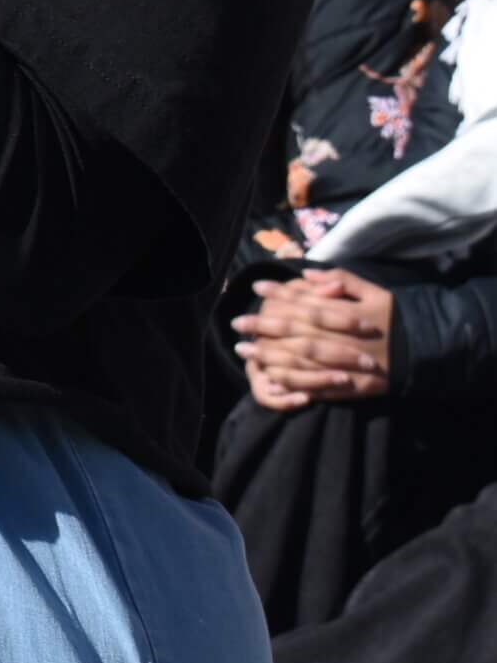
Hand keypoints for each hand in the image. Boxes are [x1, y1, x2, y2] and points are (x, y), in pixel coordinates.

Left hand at [233, 268, 393, 411]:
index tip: (255, 288)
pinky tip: (271, 380)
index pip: (307, 303)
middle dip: (265, 328)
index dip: (279, 295)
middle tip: (236, 324)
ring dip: (271, 356)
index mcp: (350, 315)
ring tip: (244, 352)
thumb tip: (308, 274)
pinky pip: (319, 387)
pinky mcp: (352, 388)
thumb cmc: (396, 319)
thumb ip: (343, 280)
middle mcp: (345, 340)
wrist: (427, 354)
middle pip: (298, 333)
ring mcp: (348, 366)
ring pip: (304, 361)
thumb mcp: (376, 292)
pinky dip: (294, 385)